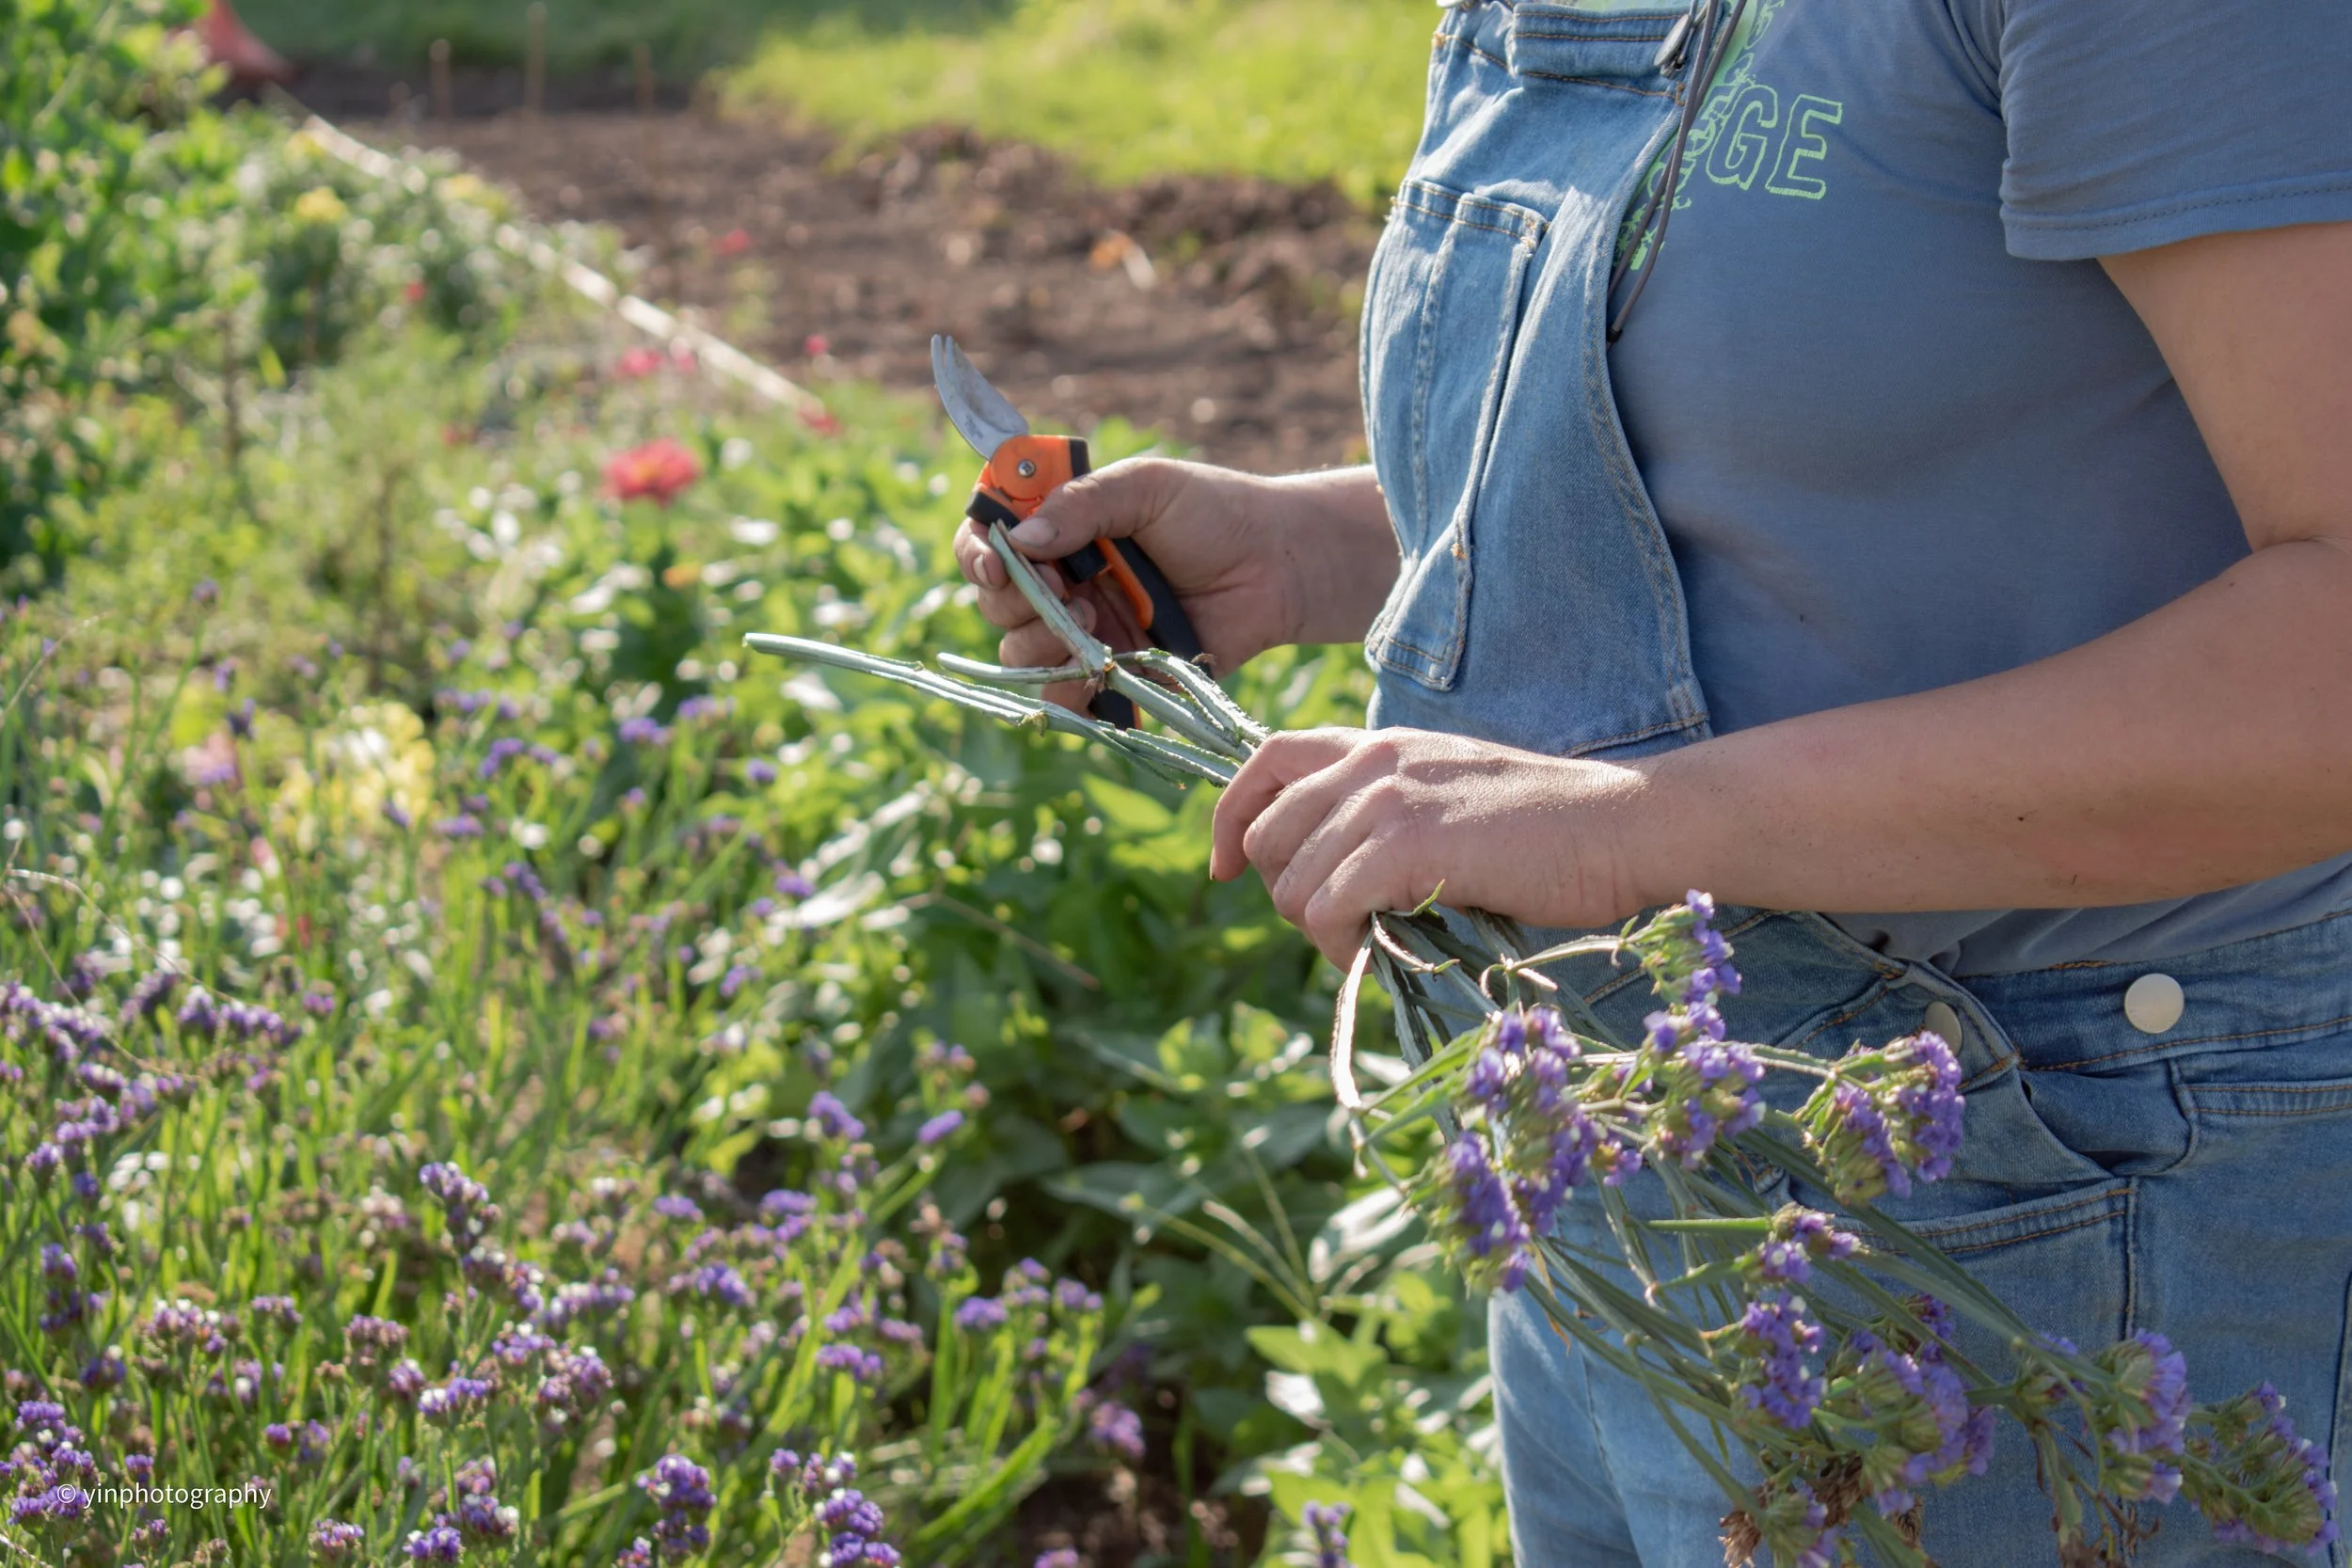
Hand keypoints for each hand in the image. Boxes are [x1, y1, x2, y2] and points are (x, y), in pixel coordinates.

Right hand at [950, 458, 1394, 710]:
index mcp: (1061, 527)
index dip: (978, 552)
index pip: (988, 539)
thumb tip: (1021, 540)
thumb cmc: (1216, 513)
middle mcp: (1063, 580)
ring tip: (1097, 619)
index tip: (997, 560)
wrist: (1278, 567)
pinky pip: (1067, 697)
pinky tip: (1095, 670)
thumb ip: (1083, 504)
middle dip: (1017, 598)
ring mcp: (1086, 629)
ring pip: (1020, 652)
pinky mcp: (1115, 672)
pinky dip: (1067, 691)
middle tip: (1067, 586)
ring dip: (1043, 640)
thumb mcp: (1145, 487)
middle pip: (995, 601)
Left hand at [1210, 727, 1655, 964]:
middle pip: (1264, 833)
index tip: (1224, 867)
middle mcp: (1372, 762)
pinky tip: (1374, 953)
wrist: (1623, 826)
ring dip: (1312, 926)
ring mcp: (1387, 800)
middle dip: (1281, 891)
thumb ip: (1388, 818)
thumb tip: (1334, 877)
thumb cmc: (1552, 830)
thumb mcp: (1451, 800)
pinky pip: (1325, 907)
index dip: (1229, 815)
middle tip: (1333, 925)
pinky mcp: (1407, 847)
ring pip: (1288, 878)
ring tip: (1364, 942)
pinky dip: (1336, 944)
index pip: (1266, 759)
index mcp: (1380, 745)